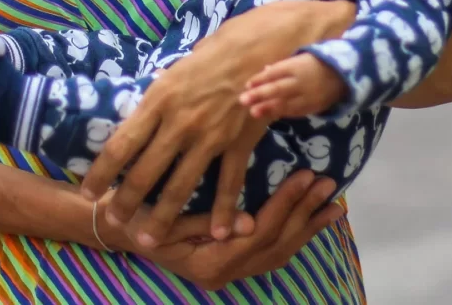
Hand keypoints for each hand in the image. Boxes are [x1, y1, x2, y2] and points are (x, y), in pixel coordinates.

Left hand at [80, 0, 356, 245]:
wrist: (262, 46)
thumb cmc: (216, 52)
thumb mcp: (176, 69)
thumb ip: (157, 101)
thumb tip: (137, 121)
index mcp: (159, 99)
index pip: (121, 143)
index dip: (101, 172)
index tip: (87, 191)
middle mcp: (180, 122)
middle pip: (144, 173)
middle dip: (125, 202)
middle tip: (114, 221)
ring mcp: (210, 136)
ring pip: (179, 187)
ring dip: (161, 217)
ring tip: (147, 239)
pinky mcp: (238, 143)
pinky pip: (227, 184)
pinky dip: (220, 212)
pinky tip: (214, 233)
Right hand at [112, 171, 342, 291]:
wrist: (117, 226)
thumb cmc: (136, 213)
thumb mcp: (163, 217)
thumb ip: (202, 221)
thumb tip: (247, 223)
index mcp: (209, 264)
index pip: (260, 235)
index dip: (285, 205)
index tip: (305, 176)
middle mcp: (223, 275)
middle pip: (276, 245)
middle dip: (304, 213)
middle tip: (328, 183)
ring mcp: (229, 273)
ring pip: (279, 253)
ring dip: (307, 227)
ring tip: (334, 204)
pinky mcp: (232, 263)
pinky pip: (271, 253)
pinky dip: (295, 235)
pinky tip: (312, 219)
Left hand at [241, 53, 346, 119]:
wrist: (342, 76)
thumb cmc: (315, 64)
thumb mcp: (300, 58)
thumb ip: (282, 66)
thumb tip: (264, 71)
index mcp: (297, 66)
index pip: (275, 72)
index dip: (260, 79)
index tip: (247, 84)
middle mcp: (301, 81)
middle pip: (277, 88)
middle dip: (259, 95)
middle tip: (242, 100)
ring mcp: (307, 96)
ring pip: (285, 103)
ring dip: (268, 108)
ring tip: (253, 112)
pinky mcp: (312, 107)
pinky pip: (294, 111)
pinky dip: (281, 113)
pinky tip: (269, 115)